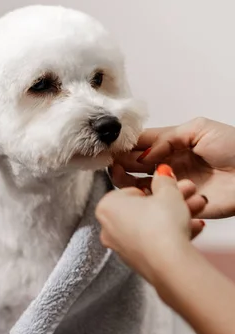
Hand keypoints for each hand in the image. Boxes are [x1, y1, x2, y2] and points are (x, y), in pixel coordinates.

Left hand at [95, 165, 206, 290]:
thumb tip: (162, 173)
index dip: (155, 189)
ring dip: (174, 218)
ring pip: (150, 226)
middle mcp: (108, 228)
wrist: (169, 263)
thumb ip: (164, 180)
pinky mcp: (136, 262)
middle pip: (143, 210)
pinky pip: (154, 243)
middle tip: (188, 196)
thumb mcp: (167, 192)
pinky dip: (171, 236)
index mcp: (106, 206)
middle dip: (168, 203)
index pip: (132, 191)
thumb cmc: (162, 223)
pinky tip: (192, 229)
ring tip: (196, 212)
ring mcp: (121, 248)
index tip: (170, 189)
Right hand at [112, 117, 234, 218]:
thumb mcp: (199, 128)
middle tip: (112, 160)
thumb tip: (143, 154)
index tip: (111, 145)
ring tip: (120, 174)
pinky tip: (137, 191)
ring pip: (139, 185)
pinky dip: (143, 198)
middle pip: (136, 164)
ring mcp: (172, 185)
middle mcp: (169, 164)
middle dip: (122, 161)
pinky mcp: (177, 205)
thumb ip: (167, 138)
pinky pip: (154, 204)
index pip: (143, 143)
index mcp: (173, 144)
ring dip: (126, 180)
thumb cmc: (234, 147)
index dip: (126, 144)